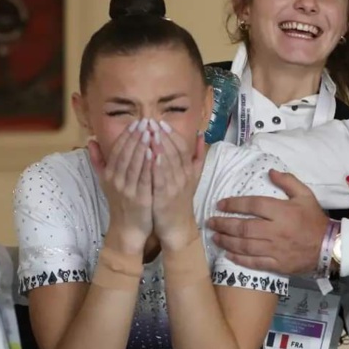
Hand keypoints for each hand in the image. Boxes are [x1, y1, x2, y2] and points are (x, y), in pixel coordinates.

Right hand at [88, 121, 152, 253]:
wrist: (127, 229)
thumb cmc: (120, 203)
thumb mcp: (105, 181)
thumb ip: (98, 160)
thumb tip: (91, 140)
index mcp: (109, 175)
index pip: (117, 150)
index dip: (126, 136)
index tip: (136, 123)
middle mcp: (116, 181)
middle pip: (126, 154)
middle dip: (136, 137)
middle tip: (145, 122)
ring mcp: (128, 190)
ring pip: (135, 164)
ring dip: (143, 147)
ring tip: (152, 132)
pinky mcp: (140, 199)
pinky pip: (145, 178)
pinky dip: (149, 165)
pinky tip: (156, 153)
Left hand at [150, 120, 205, 249]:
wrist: (176, 226)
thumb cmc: (179, 200)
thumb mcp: (191, 177)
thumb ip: (196, 156)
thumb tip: (200, 134)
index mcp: (188, 170)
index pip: (182, 147)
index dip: (172, 134)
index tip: (161, 123)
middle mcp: (183, 176)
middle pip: (175, 151)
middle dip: (163, 135)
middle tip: (151, 122)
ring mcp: (174, 186)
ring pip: (168, 162)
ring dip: (159, 146)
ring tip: (149, 133)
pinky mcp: (164, 196)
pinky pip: (160, 178)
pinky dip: (155, 165)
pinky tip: (148, 154)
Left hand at [207, 169, 327, 274]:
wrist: (331, 247)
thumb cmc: (314, 220)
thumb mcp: (306, 195)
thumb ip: (288, 181)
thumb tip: (269, 171)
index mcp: (282, 212)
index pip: (252, 205)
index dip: (233, 204)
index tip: (220, 204)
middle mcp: (275, 231)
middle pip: (243, 227)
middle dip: (223, 224)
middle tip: (210, 222)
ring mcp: (275, 249)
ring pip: (245, 246)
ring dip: (226, 241)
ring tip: (214, 236)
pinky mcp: (277, 264)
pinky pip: (254, 263)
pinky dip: (239, 259)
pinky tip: (228, 255)